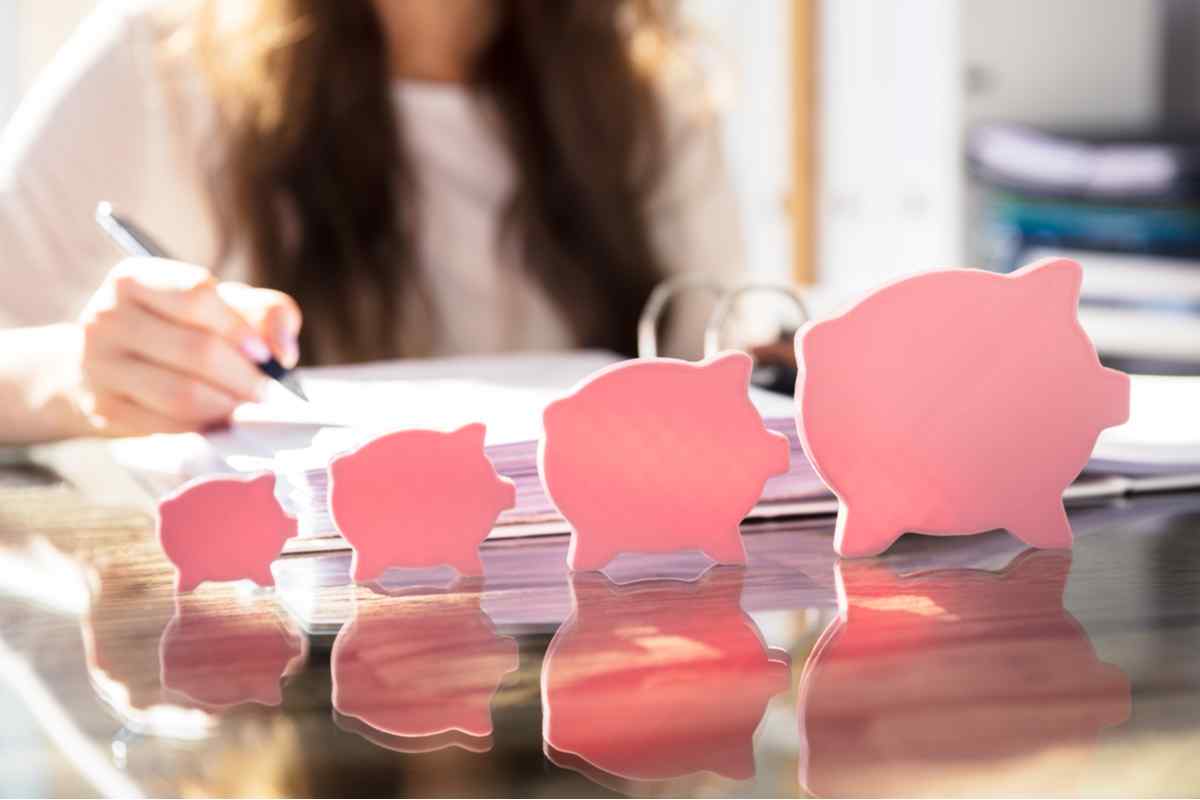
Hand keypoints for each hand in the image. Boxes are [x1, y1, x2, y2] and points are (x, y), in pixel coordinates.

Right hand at [70, 258, 301, 435]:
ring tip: (245, 405)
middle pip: (196, 349)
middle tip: (267, 391)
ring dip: (227, 405)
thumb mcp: (225, 306)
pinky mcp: (104, 409)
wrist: (116, 368)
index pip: (196, 294)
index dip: (240, 327)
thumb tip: (283, 352)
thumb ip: (267, 312)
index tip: (265, 354)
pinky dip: (204, 425)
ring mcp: (99, 365)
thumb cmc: (184, 328)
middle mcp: (106, 316)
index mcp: (134, 278)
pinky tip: (217, 419)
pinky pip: (168, 425)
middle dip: (244, 376)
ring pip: (182, 393)